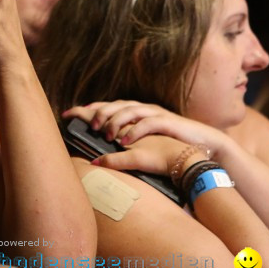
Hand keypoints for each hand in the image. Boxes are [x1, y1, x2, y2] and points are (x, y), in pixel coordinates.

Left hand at [64, 100, 229, 154]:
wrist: (201, 150)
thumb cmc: (170, 150)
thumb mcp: (140, 153)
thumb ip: (120, 153)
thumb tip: (96, 162)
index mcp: (134, 116)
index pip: (106, 108)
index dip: (87, 109)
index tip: (67, 114)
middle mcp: (142, 111)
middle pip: (115, 105)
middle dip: (98, 112)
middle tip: (86, 123)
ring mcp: (155, 114)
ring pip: (130, 110)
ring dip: (115, 120)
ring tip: (103, 132)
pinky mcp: (168, 122)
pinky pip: (149, 122)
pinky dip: (135, 130)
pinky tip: (124, 140)